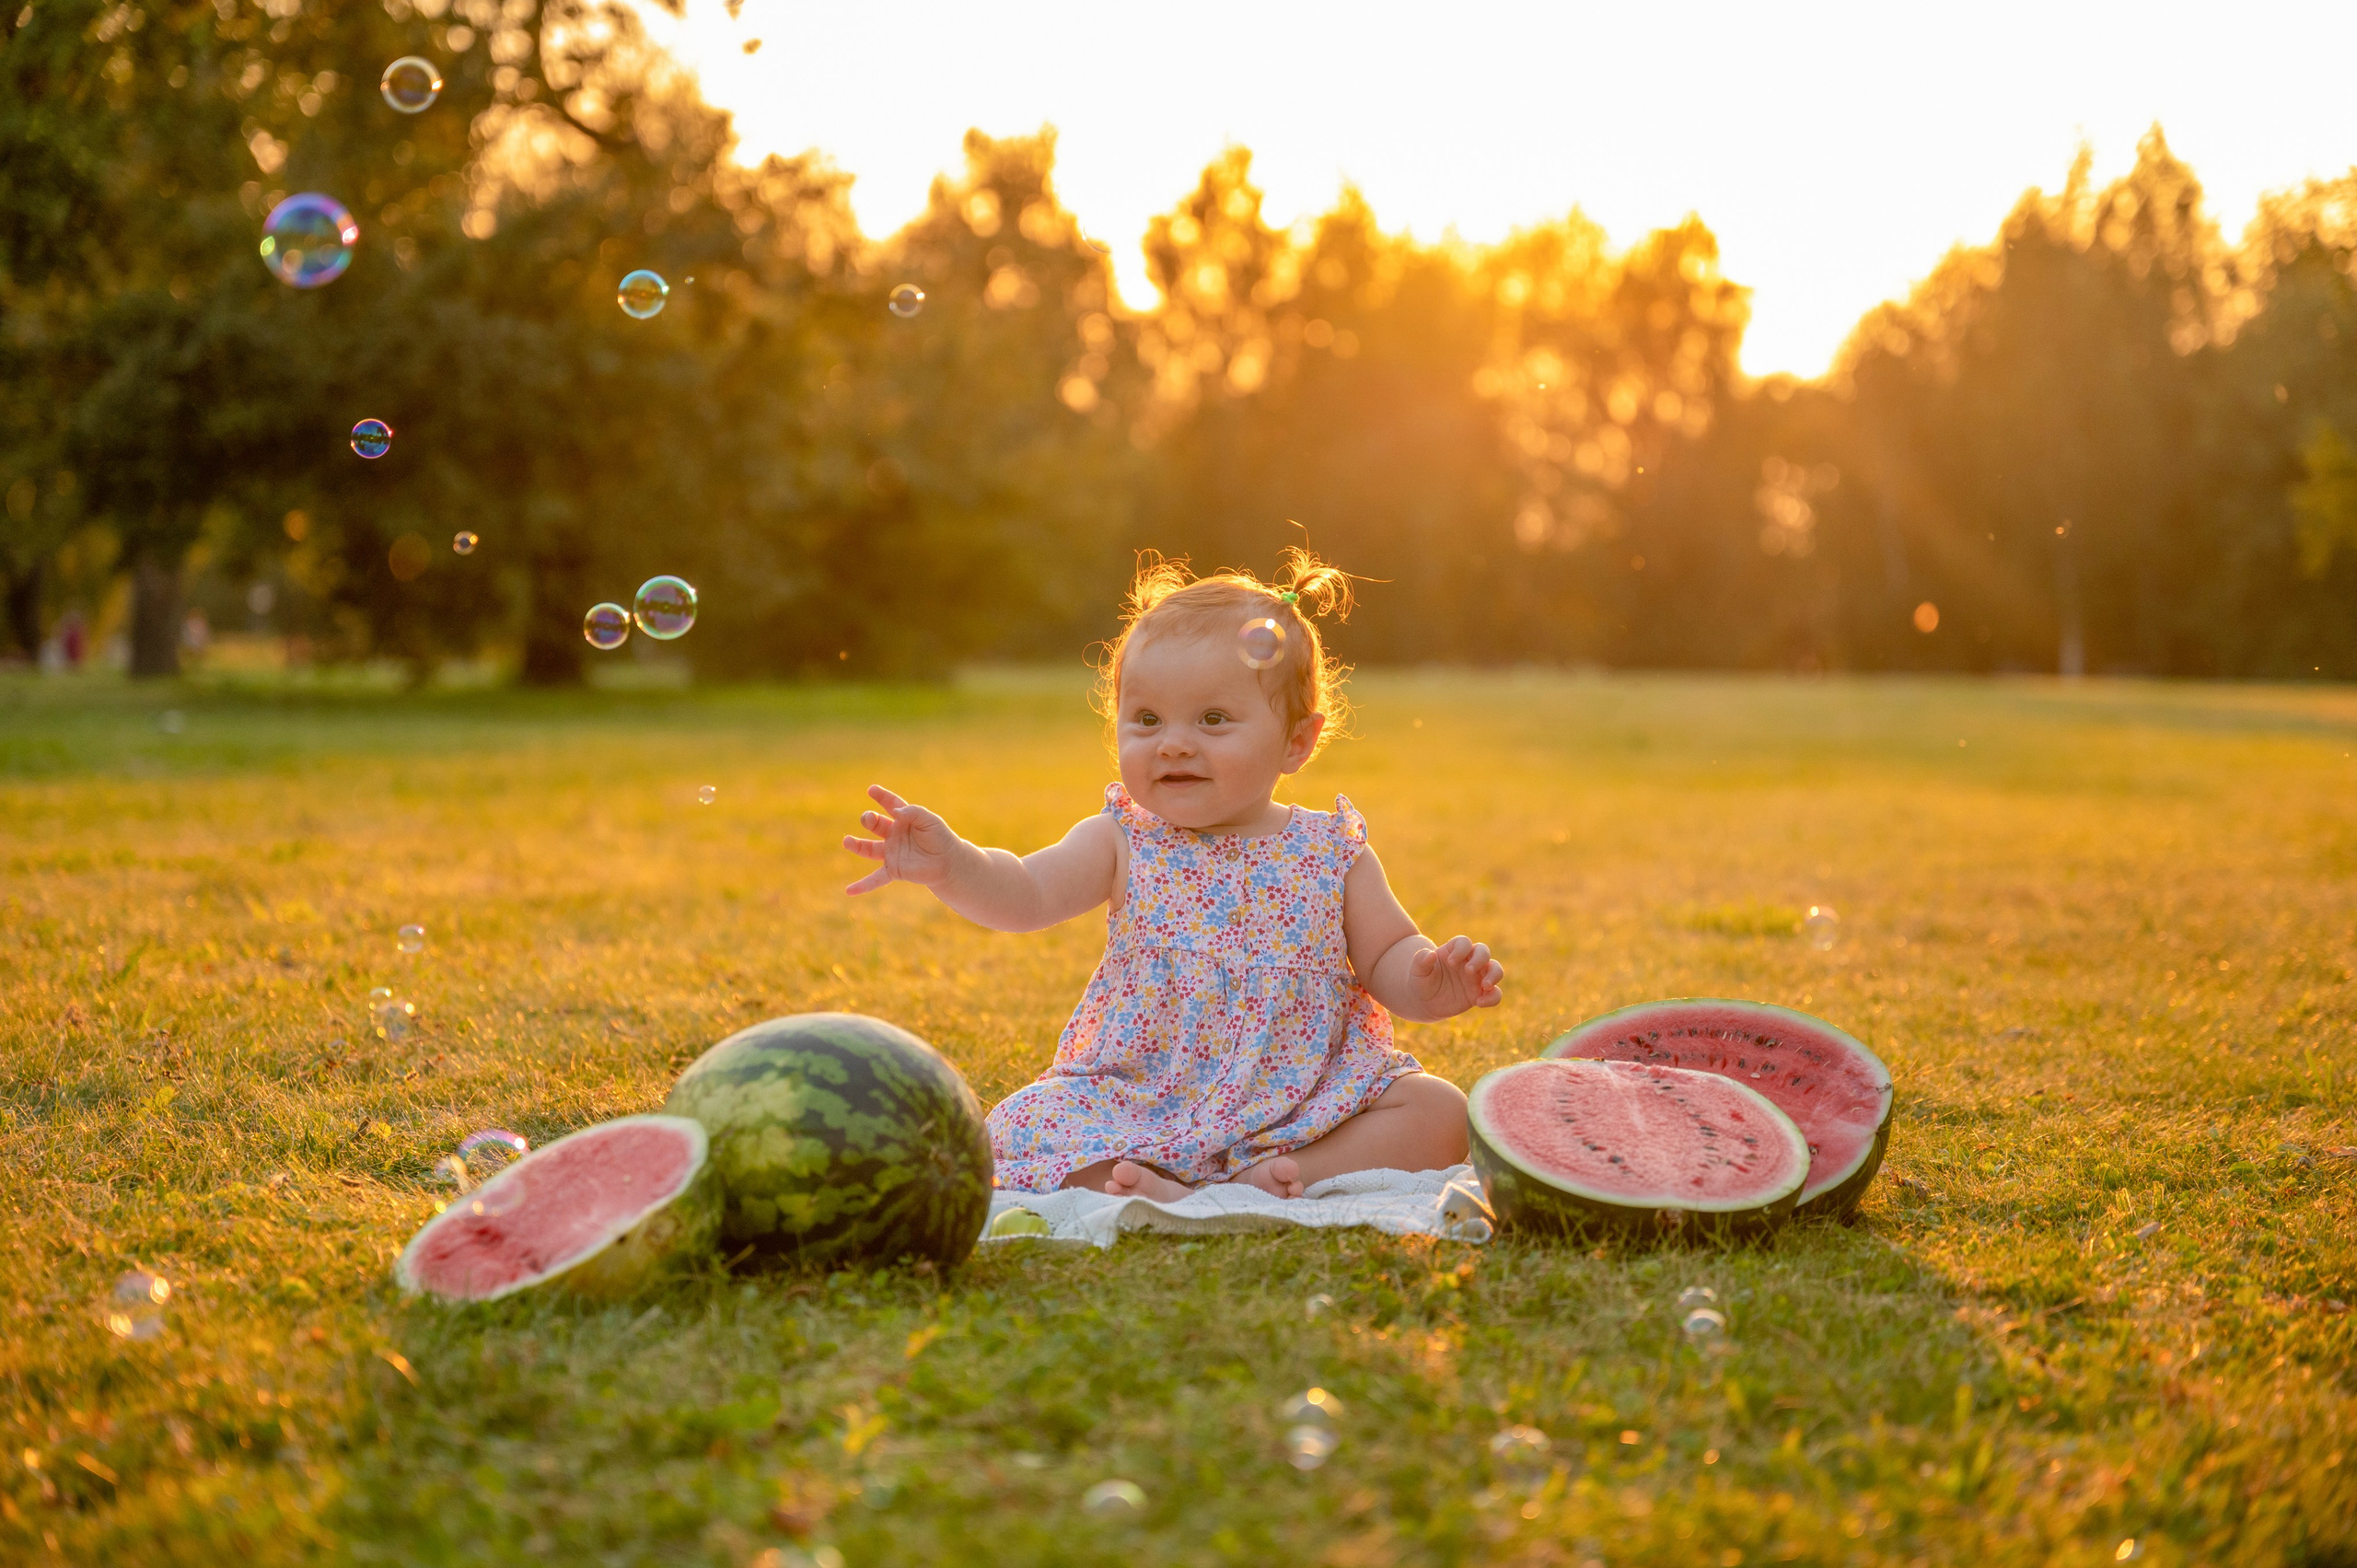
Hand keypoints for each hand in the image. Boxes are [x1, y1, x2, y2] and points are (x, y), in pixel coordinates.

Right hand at [842, 785, 962, 894]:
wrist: (948, 863)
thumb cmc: (940, 838)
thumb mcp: (931, 821)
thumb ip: (914, 813)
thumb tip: (896, 811)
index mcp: (903, 819)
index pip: (890, 804)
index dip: (881, 797)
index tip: (872, 790)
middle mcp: (893, 834)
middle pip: (876, 824)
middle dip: (869, 820)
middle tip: (868, 819)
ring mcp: (891, 852)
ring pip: (869, 849)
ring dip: (857, 845)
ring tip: (847, 841)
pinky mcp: (894, 870)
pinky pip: (876, 878)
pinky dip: (863, 885)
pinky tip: (849, 891)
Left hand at [1406, 935, 1504, 1016]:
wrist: (1424, 1001)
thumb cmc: (1421, 981)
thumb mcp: (1417, 971)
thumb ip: (1421, 961)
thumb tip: (1430, 954)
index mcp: (1453, 951)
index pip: (1464, 942)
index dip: (1461, 949)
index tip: (1451, 962)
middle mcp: (1468, 961)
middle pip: (1483, 951)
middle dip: (1480, 959)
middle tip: (1468, 971)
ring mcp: (1476, 977)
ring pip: (1495, 969)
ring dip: (1494, 974)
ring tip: (1485, 985)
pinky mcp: (1479, 993)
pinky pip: (1494, 993)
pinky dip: (1492, 997)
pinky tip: (1479, 1003)